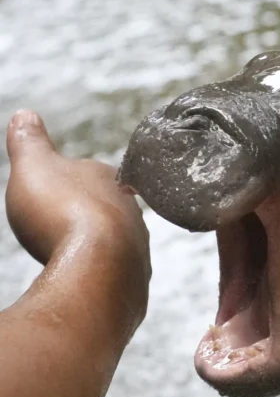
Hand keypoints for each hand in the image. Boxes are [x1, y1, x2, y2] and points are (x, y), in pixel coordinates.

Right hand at [5, 109, 150, 333]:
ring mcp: (138, 248)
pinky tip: (87, 282)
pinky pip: (116, 277)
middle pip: (109, 211)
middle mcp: (133, 213)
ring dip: (97, 248)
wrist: (99, 265)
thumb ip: (29, 142)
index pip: (93, 174)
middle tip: (64, 223)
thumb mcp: (34, 166)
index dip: (72, 180)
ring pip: (117, 244)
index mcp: (111, 181)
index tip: (58, 187)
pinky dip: (100, 277)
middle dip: (89, 215)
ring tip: (72, 255)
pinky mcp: (135, 282)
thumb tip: (25, 114)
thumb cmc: (62, 211)